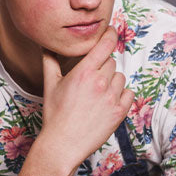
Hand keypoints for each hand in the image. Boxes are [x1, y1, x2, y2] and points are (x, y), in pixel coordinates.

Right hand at [38, 27, 132, 172]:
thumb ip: (50, 61)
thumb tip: (45, 45)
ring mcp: (112, 98)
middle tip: (91, 77)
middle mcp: (100, 82)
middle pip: (111, 61)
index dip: (110, 34)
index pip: (105, 44)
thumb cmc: (55, 114)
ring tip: (98, 92)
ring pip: (120, 77)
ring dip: (112, 80)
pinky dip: (122, 94)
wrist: (63, 144)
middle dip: (102, 65)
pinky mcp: (119, 112)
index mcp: (84, 72)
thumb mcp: (50, 84)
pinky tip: (109, 100)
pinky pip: (129, 93)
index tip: (111, 31)